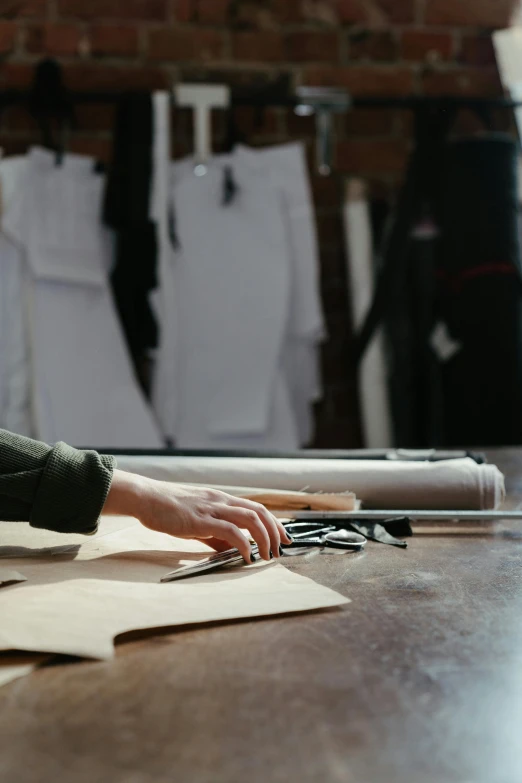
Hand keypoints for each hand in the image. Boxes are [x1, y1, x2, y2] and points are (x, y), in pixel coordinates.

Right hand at [102, 470, 291, 561]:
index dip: (274, 522)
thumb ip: (215, 535)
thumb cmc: (168, 509)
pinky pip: (229, 530)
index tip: (283, 537)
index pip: (256, 508)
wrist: (146, 498)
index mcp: (221, 500)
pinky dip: (243, 543)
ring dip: (264, 537)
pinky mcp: (200, 519)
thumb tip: (231, 549)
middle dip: (275, 531)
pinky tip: (246, 555)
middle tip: (280, 550)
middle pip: (259, 511)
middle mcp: (221, 501)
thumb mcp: (197, 521)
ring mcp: (211, 508)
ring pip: (250, 518)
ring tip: (267, 555)